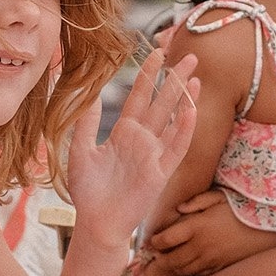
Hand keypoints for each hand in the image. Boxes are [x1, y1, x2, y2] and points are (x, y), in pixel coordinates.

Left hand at [64, 47, 198, 253]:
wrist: (96, 223)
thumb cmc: (88, 191)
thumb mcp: (81, 151)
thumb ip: (86, 123)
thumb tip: (90, 94)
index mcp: (123, 133)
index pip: (139, 97)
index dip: (149, 75)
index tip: (158, 53)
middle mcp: (142, 140)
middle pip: (162, 102)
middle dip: (175, 79)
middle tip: (191, 55)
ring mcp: (154, 155)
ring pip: (173, 120)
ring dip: (185, 99)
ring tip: (195, 76)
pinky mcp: (161, 172)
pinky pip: (176, 147)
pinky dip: (184, 129)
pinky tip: (191, 109)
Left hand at [146, 189, 275, 275]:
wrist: (267, 228)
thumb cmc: (242, 209)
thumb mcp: (219, 197)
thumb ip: (197, 201)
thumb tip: (179, 209)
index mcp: (196, 226)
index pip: (165, 239)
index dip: (154, 242)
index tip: (152, 241)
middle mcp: (200, 246)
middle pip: (170, 260)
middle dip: (160, 259)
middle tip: (157, 254)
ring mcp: (210, 259)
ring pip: (182, 270)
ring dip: (173, 267)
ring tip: (170, 260)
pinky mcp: (219, 268)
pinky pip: (198, 275)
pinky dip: (189, 272)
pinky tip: (188, 265)